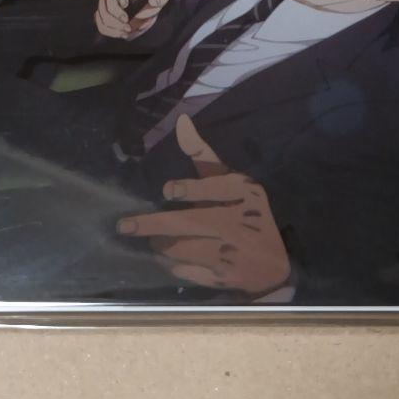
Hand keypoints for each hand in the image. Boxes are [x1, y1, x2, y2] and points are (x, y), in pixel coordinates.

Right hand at [93, 0, 168, 39]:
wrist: (144, 17)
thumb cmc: (150, 5)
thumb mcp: (159, 1)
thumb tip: (153, 1)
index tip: (126, 4)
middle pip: (107, 0)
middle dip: (116, 14)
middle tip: (127, 23)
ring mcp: (106, 5)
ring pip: (102, 13)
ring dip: (112, 24)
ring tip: (125, 30)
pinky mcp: (103, 17)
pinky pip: (100, 24)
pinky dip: (109, 31)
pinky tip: (120, 33)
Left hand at [116, 115, 289, 296]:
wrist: (273, 266)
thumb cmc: (245, 212)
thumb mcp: (232, 181)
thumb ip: (203, 155)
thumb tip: (181, 121)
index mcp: (244, 194)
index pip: (217, 189)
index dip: (192, 189)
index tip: (168, 191)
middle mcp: (239, 222)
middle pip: (190, 223)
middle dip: (153, 225)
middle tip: (125, 226)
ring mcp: (231, 252)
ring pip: (181, 248)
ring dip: (160, 245)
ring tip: (153, 239)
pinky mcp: (222, 277)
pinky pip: (186, 270)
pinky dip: (173, 265)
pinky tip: (168, 259)